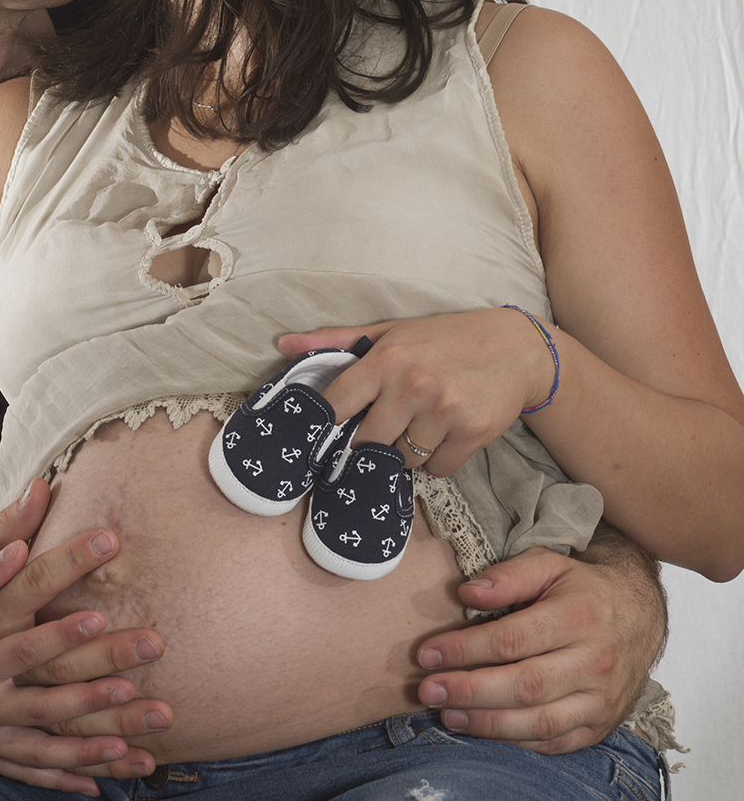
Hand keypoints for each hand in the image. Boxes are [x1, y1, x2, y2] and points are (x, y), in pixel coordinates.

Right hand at [0, 485, 171, 794]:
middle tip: (143, 685)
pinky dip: (64, 782)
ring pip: (44, 752)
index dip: (59, 635)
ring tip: (139, 748)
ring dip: (92, 752)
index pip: (20, 649)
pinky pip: (28, 774)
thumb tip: (22, 542)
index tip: (101, 618)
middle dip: (97, 697)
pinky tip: (103, 786)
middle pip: (46, 705)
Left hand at [277, 313, 556, 474]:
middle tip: (387, 428)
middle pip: (367, 442)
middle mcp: (412, 385)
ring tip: (422, 425)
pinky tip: (447, 434)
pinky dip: (439, 460)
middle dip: (372, 442)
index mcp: (385, 359)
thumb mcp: (391, 331)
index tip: (327, 435)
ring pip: (403, 460)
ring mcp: (443, 412)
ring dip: (408, 452)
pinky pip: (438, 469)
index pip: (336, 405)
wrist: (516, 347)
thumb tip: (283, 345)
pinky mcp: (472, 433)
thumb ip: (336, 340)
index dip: (328, 425)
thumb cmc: (444, 338)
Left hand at [411, 534, 666, 752]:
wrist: (640, 617)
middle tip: (427, 691)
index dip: (465, 650)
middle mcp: (596, 662)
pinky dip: (513, 741)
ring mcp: (602, 700)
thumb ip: (508, 575)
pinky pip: (552, 743)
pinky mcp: (601, 727)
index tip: (426, 654)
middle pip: (524, 686)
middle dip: (468, 691)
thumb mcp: (550, 565)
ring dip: (485, 723)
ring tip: (446, 715)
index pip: (512, 640)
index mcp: (581, 617)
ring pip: (538, 722)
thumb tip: (466, 594)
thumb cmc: (583, 590)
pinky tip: (480, 729)